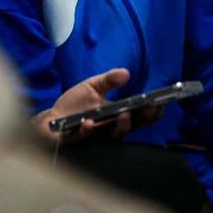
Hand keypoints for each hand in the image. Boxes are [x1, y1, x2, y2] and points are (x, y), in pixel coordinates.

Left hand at [35, 68, 164, 143]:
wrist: (50, 119)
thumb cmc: (74, 105)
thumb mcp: (91, 87)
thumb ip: (108, 80)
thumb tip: (126, 73)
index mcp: (117, 115)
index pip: (140, 116)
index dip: (153, 112)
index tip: (162, 102)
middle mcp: (111, 128)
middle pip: (133, 126)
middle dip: (142, 118)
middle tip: (149, 107)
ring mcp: (97, 136)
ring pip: (114, 135)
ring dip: (121, 126)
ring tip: (123, 115)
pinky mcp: (80, 140)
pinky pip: (86, 137)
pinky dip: (88, 130)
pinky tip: (88, 123)